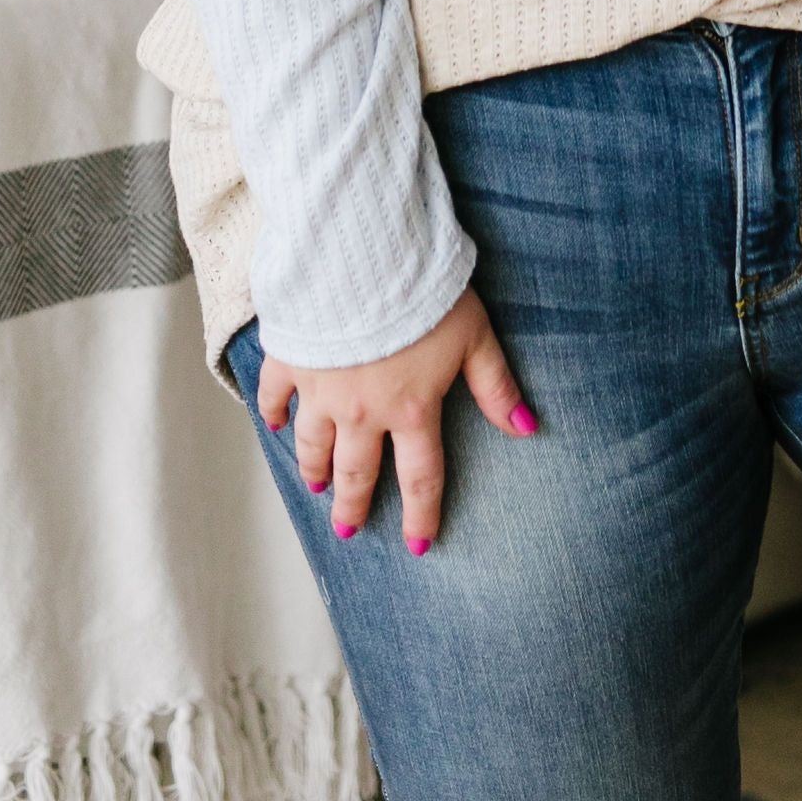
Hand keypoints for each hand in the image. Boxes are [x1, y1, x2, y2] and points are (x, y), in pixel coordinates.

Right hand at [257, 287, 535, 555]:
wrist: (363, 255)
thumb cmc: (426, 292)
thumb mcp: (474, 335)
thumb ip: (496, 385)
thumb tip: (526, 428)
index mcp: (411, 409)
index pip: (420, 477)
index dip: (421, 515)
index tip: (417, 545)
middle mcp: (362, 411)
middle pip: (357, 472)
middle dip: (354, 506)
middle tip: (348, 530)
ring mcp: (321, 388)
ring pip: (314, 444)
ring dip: (315, 469)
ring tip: (316, 486)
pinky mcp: (290, 359)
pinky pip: (275, 396)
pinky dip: (274, 413)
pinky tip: (276, 424)